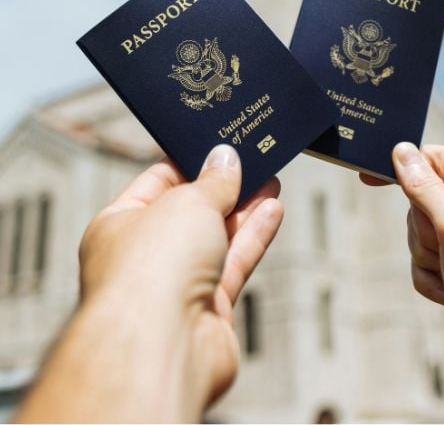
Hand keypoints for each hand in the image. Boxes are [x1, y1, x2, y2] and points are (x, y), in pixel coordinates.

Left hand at [17, 144, 283, 422]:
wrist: (162, 346)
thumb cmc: (150, 272)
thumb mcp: (187, 202)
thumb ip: (213, 181)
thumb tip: (226, 159)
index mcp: (119, 224)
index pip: (156, 183)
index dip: (188, 163)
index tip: (217, 147)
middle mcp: (145, 256)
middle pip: (190, 211)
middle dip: (223, 186)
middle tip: (251, 160)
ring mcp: (176, 284)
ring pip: (217, 236)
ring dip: (245, 209)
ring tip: (270, 179)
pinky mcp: (208, 308)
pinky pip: (234, 262)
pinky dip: (254, 236)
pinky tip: (273, 210)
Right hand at [361, 143, 443, 422]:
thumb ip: (425, 186)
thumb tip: (402, 151)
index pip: (437, 159)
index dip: (406, 166)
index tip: (368, 176)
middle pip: (422, 199)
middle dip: (423, 230)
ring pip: (418, 233)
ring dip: (426, 257)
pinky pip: (421, 261)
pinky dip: (428, 278)